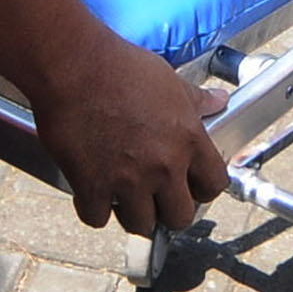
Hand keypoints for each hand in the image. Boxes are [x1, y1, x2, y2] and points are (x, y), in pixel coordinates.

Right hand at [30, 39, 229, 235]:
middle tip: (155, 198)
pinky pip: (98, 218)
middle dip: (168, 211)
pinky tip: (92, 192)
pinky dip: (93, 209)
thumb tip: (218, 100)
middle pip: (180, 217)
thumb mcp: (168, 80)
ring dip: (132, 214)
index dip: (203, 190)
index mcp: (188, 139)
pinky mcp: (93, 186)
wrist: (74, 65)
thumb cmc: (119, 67)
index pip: (215, 185)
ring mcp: (128, 180)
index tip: (190, 187)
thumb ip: (196, 99)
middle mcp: (164, 166)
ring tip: (123, 197)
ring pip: (141, 225)